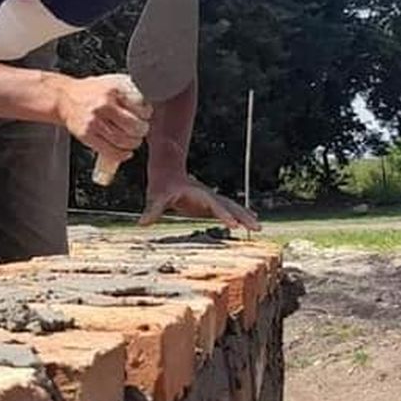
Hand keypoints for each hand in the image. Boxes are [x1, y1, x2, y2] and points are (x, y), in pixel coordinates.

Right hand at [56, 74, 152, 164]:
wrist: (64, 98)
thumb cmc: (90, 91)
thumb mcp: (112, 82)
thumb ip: (130, 90)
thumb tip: (148, 104)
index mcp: (113, 90)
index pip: (140, 106)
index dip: (147, 113)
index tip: (145, 116)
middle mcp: (104, 105)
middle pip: (134, 126)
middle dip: (142, 131)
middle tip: (141, 130)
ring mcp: (94, 121)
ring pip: (124, 141)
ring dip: (134, 144)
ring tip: (133, 141)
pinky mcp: (87, 135)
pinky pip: (110, 151)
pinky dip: (122, 155)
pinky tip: (126, 152)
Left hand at [140, 173, 261, 230]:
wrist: (167, 172)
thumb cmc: (161, 186)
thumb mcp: (156, 198)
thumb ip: (152, 210)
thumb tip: (142, 223)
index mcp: (199, 194)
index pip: (214, 206)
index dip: (224, 215)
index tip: (234, 225)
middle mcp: (209, 196)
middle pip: (230, 206)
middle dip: (243, 217)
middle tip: (257, 228)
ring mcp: (212, 200)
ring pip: (233, 208)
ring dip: (245, 217)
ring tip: (259, 227)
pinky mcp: (211, 205)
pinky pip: (229, 211)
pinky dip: (240, 216)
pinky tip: (250, 222)